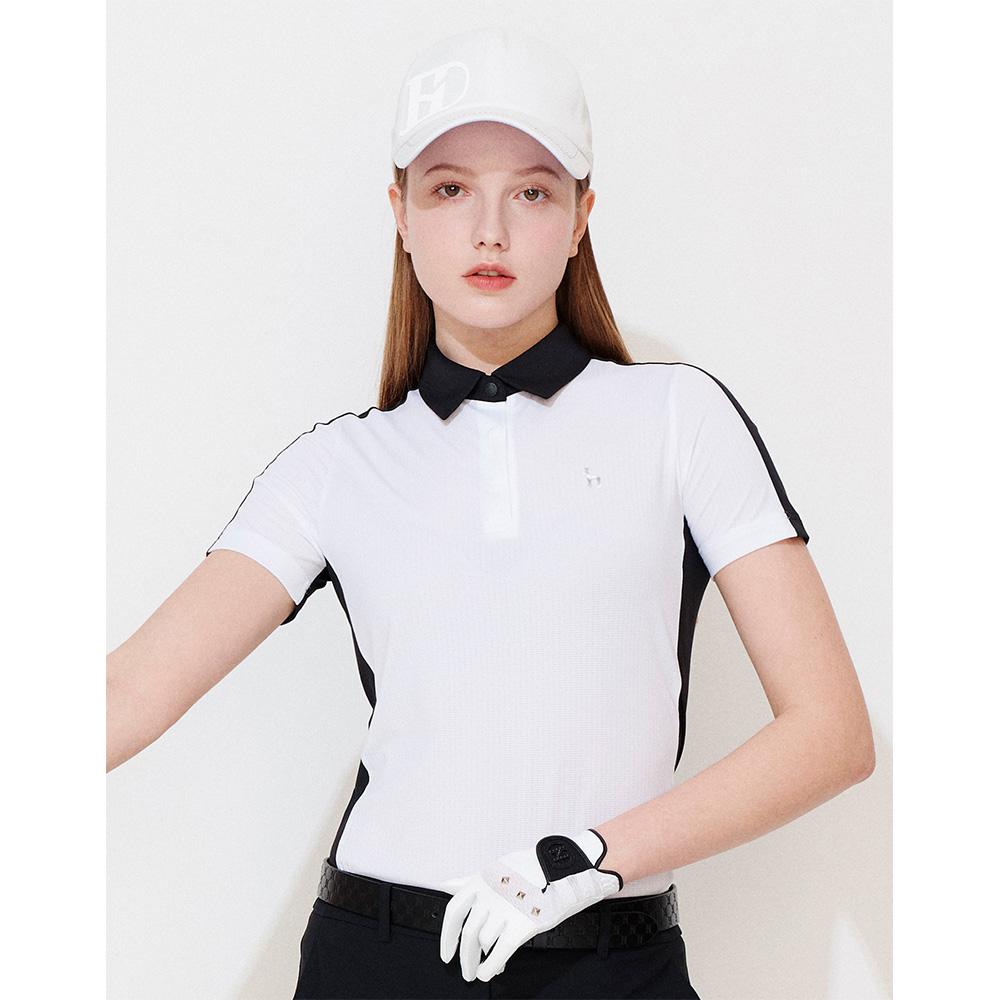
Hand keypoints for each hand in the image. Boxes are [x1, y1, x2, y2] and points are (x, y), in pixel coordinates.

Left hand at [438, 828, 623, 982]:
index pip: (453, 913)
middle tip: (465, 971)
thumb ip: (468, 881)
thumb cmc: (527, 872)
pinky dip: (491, 966)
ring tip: (483, 968)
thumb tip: (445, 885)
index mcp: (479, 881)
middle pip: (468, 934)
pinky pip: (500, 952)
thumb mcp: (494, 870)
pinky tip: (489, 973)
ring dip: (480, 961)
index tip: (447, 955)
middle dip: (465, 958)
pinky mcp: (522, 925)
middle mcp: (489, 896)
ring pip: (484, 943)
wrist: (560, 871)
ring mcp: (505, 911)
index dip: (447, 937)